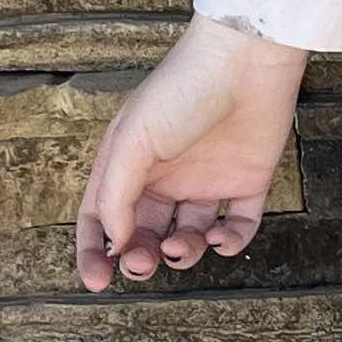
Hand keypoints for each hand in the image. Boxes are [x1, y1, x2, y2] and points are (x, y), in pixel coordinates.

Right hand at [73, 14, 307, 292]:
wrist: (247, 60)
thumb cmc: (181, 91)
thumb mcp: (132, 140)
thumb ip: (116, 195)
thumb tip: (115, 241)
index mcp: (128, 164)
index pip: (102, 218)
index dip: (94, 252)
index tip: (97, 282)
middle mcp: (166, 176)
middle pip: (145, 234)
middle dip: (141, 256)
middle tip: (144, 262)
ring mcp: (206, 180)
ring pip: (189, 237)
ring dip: (183, 253)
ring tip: (185, 243)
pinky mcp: (247, 182)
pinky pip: (237, 227)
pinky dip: (230, 243)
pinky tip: (222, 238)